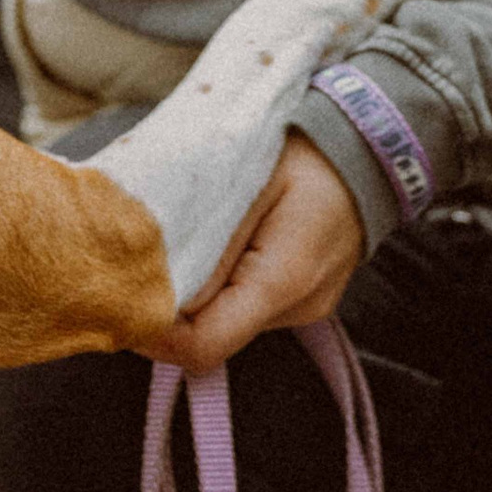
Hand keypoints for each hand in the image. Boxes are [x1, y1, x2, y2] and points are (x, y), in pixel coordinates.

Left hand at [146, 133, 365, 372]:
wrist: (371, 145)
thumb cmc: (306, 152)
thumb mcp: (246, 182)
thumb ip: (203, 238)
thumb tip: (153, 287)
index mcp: (282, 281)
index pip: (203, 346)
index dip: (153, 332)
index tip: (120, 295)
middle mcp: (295, 308)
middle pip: (210, 335)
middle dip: (169, 306)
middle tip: (135, 260)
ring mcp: (302, 307)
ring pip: (226, 319)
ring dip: (195, 291)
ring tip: (179, 239)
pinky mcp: (301, 296)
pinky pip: (247, 302)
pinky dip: (221, 282)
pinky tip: (214, 242)